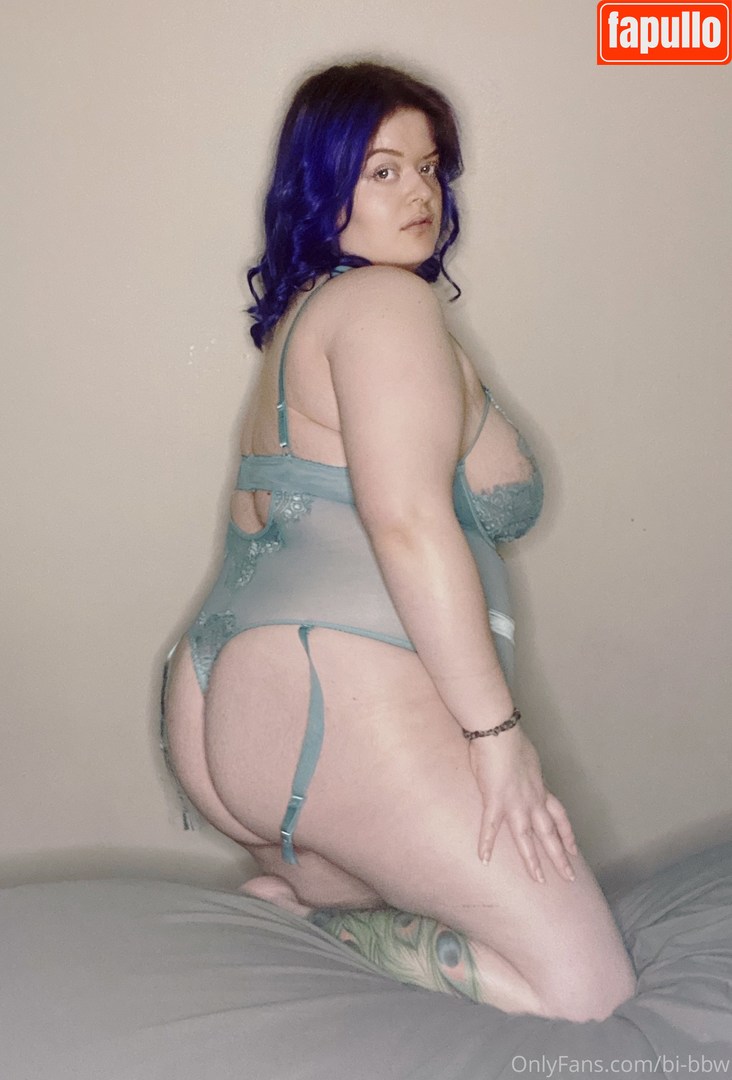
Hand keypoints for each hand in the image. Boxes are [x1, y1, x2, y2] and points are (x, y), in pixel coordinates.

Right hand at [467, 725, 577, 883]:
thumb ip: (528, 772)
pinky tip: (483, 859)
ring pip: (527, 838)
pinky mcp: (495, 801)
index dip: (567, 834)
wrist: (500, 732)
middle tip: (570, 877)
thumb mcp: (529, 758)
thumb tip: (526, 773)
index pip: (559, 816)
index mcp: (540, 789)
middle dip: (560, 856)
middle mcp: (532, 800)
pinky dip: (486, 844)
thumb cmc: (512, 739)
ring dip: (533, 860)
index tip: (575, 850)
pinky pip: (491, 827)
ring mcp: (515, 803)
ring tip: (538, 879)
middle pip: (550, 833)